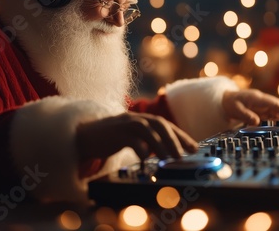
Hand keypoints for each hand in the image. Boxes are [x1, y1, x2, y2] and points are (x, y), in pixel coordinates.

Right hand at [75, 112, 198, 161]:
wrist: (84, 135)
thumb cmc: (110, 139)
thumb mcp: (131, 137)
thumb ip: (147, 141)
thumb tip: (167, 153)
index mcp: (142, 119)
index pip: (166, 125)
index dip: (181, 135)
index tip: (194, 148)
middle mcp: (136, 118)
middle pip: (160, 123)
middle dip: (174, 139)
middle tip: (184, 155)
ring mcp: (125, 124)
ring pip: (148, 129)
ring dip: (161, 144)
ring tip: (170, 159)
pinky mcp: (115, 133)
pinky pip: (130, 138)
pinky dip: (140, 147)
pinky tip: (146, 158)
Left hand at [222, 89, 278, 125]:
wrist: (225, 100)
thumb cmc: (230, 103)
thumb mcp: (236, 110)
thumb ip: (246, 115)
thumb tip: (257, 122)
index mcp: (257, 98)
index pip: (273, 102)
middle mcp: (261, 100)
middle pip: (277, 105)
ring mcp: (261, 104)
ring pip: (276, 109)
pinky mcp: (260, 109)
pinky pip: (271, 113)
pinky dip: (278, 117)